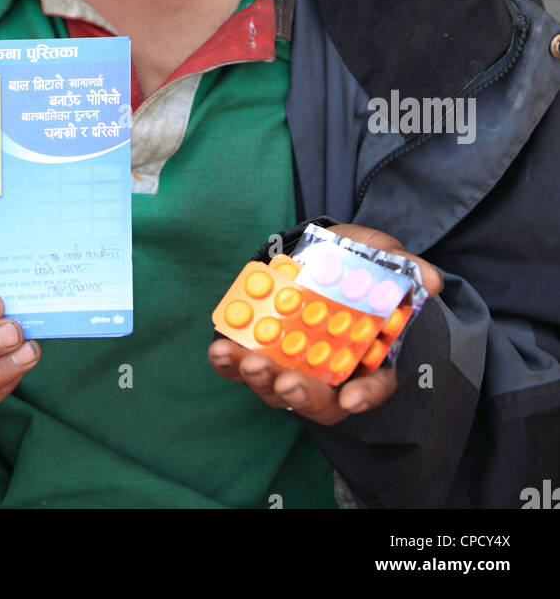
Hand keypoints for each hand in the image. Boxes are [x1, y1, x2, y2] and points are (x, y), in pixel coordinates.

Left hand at [208, 224, 442, 425]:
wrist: (324, 251)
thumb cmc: (360, 261)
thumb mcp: (387, 259)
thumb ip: (408, 270)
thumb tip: (430, 281)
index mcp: (370, 356)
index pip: (374, 386)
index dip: (365, 396)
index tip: (353, 400)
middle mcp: (332, 371)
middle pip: (320, 398)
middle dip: (302, 394)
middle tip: (288, 383)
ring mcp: (294, 364)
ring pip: (278, 388)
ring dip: (261, 379)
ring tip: (248, 362)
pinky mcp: (261, 350)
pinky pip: (243, 366)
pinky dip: (230, 363)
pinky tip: (220, 349)